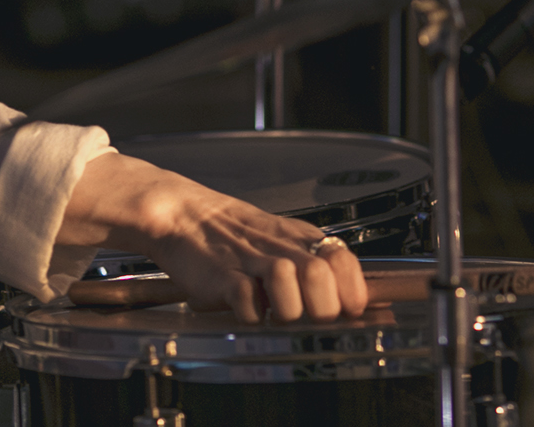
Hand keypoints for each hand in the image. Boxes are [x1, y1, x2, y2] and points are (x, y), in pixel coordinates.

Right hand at [59, 152, 367, 322]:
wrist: (182, 215)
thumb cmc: (232, 236)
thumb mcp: (280, 242)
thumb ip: (313, 266)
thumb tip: (348, 302)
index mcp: (300, 239)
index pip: (345, 262)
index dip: (351, 292)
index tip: (346, 311)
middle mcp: (282, 248)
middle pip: (324, 279)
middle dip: (322, 309)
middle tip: (305, 317)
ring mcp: (252, 262)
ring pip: (294, 288)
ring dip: (289, 312)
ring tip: (273, 312)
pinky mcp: (224, 277)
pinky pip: (250, 305)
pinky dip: (252, 316)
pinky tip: (245, 310)